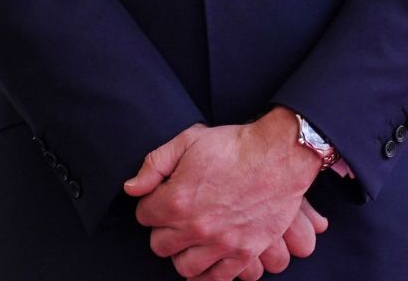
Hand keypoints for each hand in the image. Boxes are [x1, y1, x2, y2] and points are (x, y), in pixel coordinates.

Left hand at [123, 108, 325, 279]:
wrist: (276, 157)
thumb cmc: (231, 146)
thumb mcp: (186, 141)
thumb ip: (153, 165)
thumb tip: (131, 188)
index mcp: (178, 200)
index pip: (144, 216)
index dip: (150, 204)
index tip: (159, 197)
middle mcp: (197, 228)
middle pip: (160, 245)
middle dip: (161, 230)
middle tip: (171, 217)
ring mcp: (222, 244)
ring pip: (184, 267)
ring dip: (181, 253)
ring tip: (187, 238)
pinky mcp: (245, 253)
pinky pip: (217, 279)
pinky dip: (207, 273)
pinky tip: (205, 259)